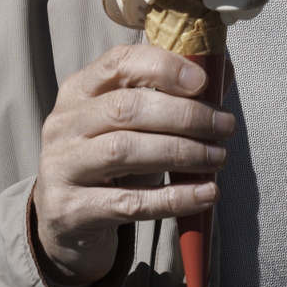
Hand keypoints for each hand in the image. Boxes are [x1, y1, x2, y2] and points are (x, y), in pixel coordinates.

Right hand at [33, 44, 234, 286]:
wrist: (67, 222)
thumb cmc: (109, 164)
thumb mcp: (132, 126)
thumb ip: (171, 97)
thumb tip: (220, 71)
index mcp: (78, 92)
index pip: (118, 64)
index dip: (162, 68)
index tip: (202, 82)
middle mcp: (64, 125)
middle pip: (126, 109)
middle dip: (184, 115)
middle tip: (224, 125)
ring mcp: (62, 168)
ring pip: (124, 152)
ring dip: (181, 152)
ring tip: (218, 157)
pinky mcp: (71, 210)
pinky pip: (130, 202)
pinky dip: (174, 198)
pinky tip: (206, 193)